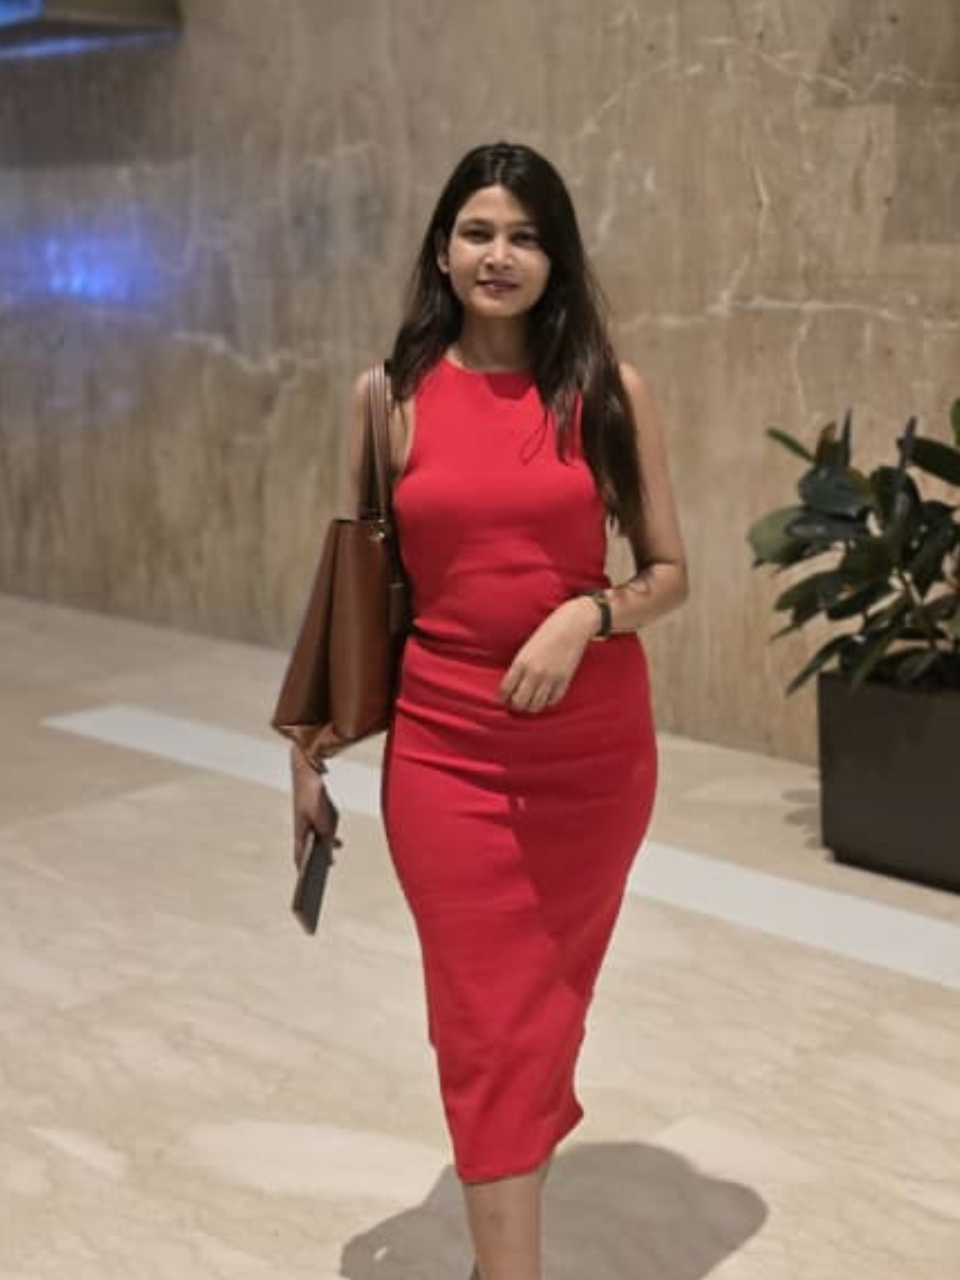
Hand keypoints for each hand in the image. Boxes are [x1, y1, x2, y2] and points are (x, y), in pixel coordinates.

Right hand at [290, 744, 340, 869]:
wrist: (308, 770)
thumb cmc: (313, 795)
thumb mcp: (323, 818)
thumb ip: (327, 835)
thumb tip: (329, 851)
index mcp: (300, 831)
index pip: (299, 857)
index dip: (302, 871)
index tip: (306, 884)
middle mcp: (303, 827)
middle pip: (309, 850)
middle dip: (315, 862)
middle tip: (322, 875)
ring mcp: (309, 819)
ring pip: (318, 838)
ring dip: (325, 847)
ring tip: (331, 859)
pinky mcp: (316, 811)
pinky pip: (324, 827)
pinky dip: (330, 834)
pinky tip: (337, 840)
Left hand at [499, 596, 598, 712]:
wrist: (573, 624)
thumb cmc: (547, 632)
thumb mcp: (526, 648)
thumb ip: (519, 667)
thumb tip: (511, 687)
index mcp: (521, 662)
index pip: (505, 690)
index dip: (502, 698)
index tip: (504, 699)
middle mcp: (534, 673)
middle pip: (519, 702)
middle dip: (515, 705)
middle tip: (516, 702)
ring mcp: (550, 678)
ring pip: (535, 706)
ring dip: (530, 706)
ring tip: (529, 702)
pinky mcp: (565, 680)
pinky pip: (552, 701)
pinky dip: (546, 702)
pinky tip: (544, 697)